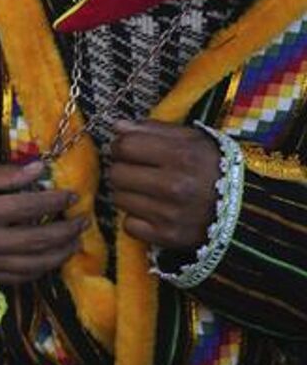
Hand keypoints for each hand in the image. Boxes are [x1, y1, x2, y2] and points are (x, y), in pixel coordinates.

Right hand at [0, 162, 86, 284]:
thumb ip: (5, 175)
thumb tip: (41, 170)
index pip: (30, 207)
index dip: (56, 201)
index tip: (72, 195)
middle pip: (38, 240)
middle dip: (66, 230)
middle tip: (83, 220)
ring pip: (32, 265)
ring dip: (59, 254)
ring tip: (75, 242)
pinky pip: (16, 278)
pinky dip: (38, 271)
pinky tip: (50, 260)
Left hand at [109, 121, 221, 249]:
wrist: (248, 207)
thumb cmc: (216, 166)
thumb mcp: (193, 139)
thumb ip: (153, 130)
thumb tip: (117, 127)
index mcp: (183, 156)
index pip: (124, 146)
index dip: (121, 146)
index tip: (128, 150)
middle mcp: (176, 186)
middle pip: (116, 174)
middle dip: (124, 170)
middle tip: (140, 172)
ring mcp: (171, 214)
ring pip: (119, 199)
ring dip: (129, 195)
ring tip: (150, 192)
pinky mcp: (168, 237)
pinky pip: (128, 225)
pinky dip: (137, 220)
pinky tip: (154, 212)